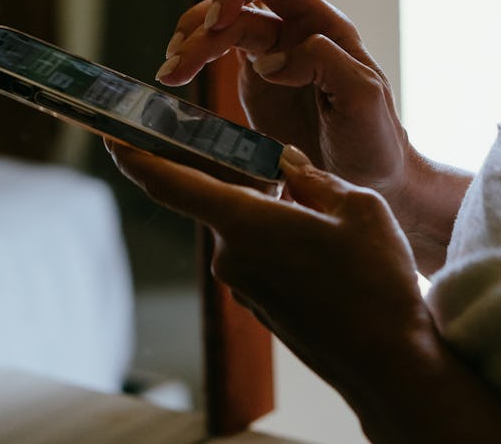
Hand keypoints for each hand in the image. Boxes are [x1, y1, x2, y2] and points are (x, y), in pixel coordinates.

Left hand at [109, 141, 433, 411]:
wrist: (388, 363)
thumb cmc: (375, 281)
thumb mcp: (358, 206)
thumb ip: (312, 178)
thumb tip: (287, 167)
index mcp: (245, 223)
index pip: (170, 185)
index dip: (136, 157)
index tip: (112, 137)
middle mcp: (231, 257)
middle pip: (221, 203)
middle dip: (248, 183)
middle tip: (284, 170)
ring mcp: (244, 288)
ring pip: (249, 233)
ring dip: (275, 218)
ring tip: (330, 223)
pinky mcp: (261, 309)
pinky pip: (262, 260)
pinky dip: (283, 247)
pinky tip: (327, 255)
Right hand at [155, 0, 410, 197]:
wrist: (370, 183)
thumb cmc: (375, 139)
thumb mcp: (364, 98)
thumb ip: (324, 64)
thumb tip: (270, 61)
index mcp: (323, 25)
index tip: (218, 22)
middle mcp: (293, 33)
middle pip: (236, 7)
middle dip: (202, 27)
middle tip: (177, 63)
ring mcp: (271, 57)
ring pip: (220, 30)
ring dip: (189, 42)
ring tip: (169, 72)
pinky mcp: (255, 84)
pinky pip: (217, 57)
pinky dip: (193, 61)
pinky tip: (175, 77)